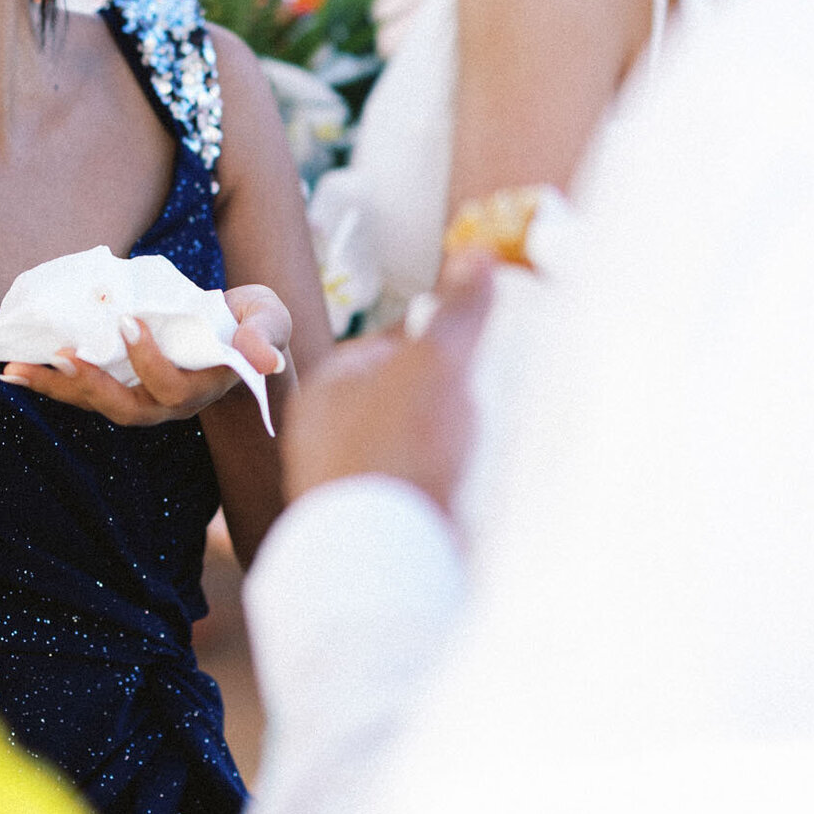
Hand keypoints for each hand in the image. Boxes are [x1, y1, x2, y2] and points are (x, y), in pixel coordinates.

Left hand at [3, 284, 290, 427]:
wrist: (238, 334)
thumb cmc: (254, 323)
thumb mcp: (271, 319)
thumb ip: (266, 335)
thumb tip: (265, 360)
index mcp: (204, 387)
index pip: (172, 387)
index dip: (148, 360)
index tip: (127, 321)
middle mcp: (169, 405)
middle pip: (126, 409)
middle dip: (90, 386)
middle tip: (59, 356)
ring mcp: (142, 399)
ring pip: (96, 405)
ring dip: (56, 389)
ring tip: (15, 369)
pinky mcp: (121, 386)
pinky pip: (82, 392)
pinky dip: (49, 383)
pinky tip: (14, 369)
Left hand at [283, 256, 494, 517]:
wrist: (380, 558)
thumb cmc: (396, 450)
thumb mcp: (435, 364)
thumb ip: (457, 314)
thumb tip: (475, 255)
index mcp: (327, 389)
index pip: (388, 347)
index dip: (437, 342)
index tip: (476, 347)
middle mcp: (325, 437)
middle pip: (399, 401)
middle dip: (446, 399)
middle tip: (489, 399)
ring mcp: (345, 485)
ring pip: (407, 450)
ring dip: (445, 448)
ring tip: (484, 445)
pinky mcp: (370, 527)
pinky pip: (412, 493)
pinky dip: (441, 488)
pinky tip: (467, 491)